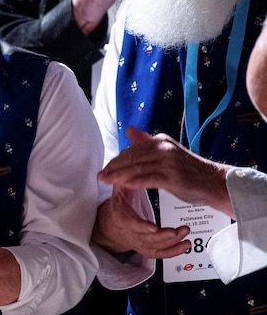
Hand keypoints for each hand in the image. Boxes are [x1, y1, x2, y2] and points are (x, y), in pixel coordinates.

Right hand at [93, 185, 190, 257]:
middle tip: (180, 229)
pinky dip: (174, 251)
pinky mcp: (147, 249)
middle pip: (148, 239)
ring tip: (186, 231)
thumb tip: (126, 169)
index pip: (131, 225)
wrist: (112, 224)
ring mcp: (139, 243)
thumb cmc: (119, 205)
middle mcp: (130, 233)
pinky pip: (161, 254)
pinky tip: (186, 245)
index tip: (154, 227)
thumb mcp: (119, 191)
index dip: (142, 227)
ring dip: (173, 241)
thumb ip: (124, 181)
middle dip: (165, 235)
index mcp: (122, 218)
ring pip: (157, 247)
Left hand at [98, 126, 232, 214]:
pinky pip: (148, 178)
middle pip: (132, 158)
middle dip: (114, 167)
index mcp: (161, 141)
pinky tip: (123, 185)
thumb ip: (147, 142)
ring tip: (106, 180)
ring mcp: (168, 163)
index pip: (132, 149)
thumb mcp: (167, 152)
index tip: (105, 168)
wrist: (215, 182)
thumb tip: (129, 129)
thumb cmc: (189, 170)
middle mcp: (163, 149)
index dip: (117, 160)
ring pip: (137, 168)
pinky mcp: (173, 177)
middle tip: (100, 175)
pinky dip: (134, 181)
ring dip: (118, 175)